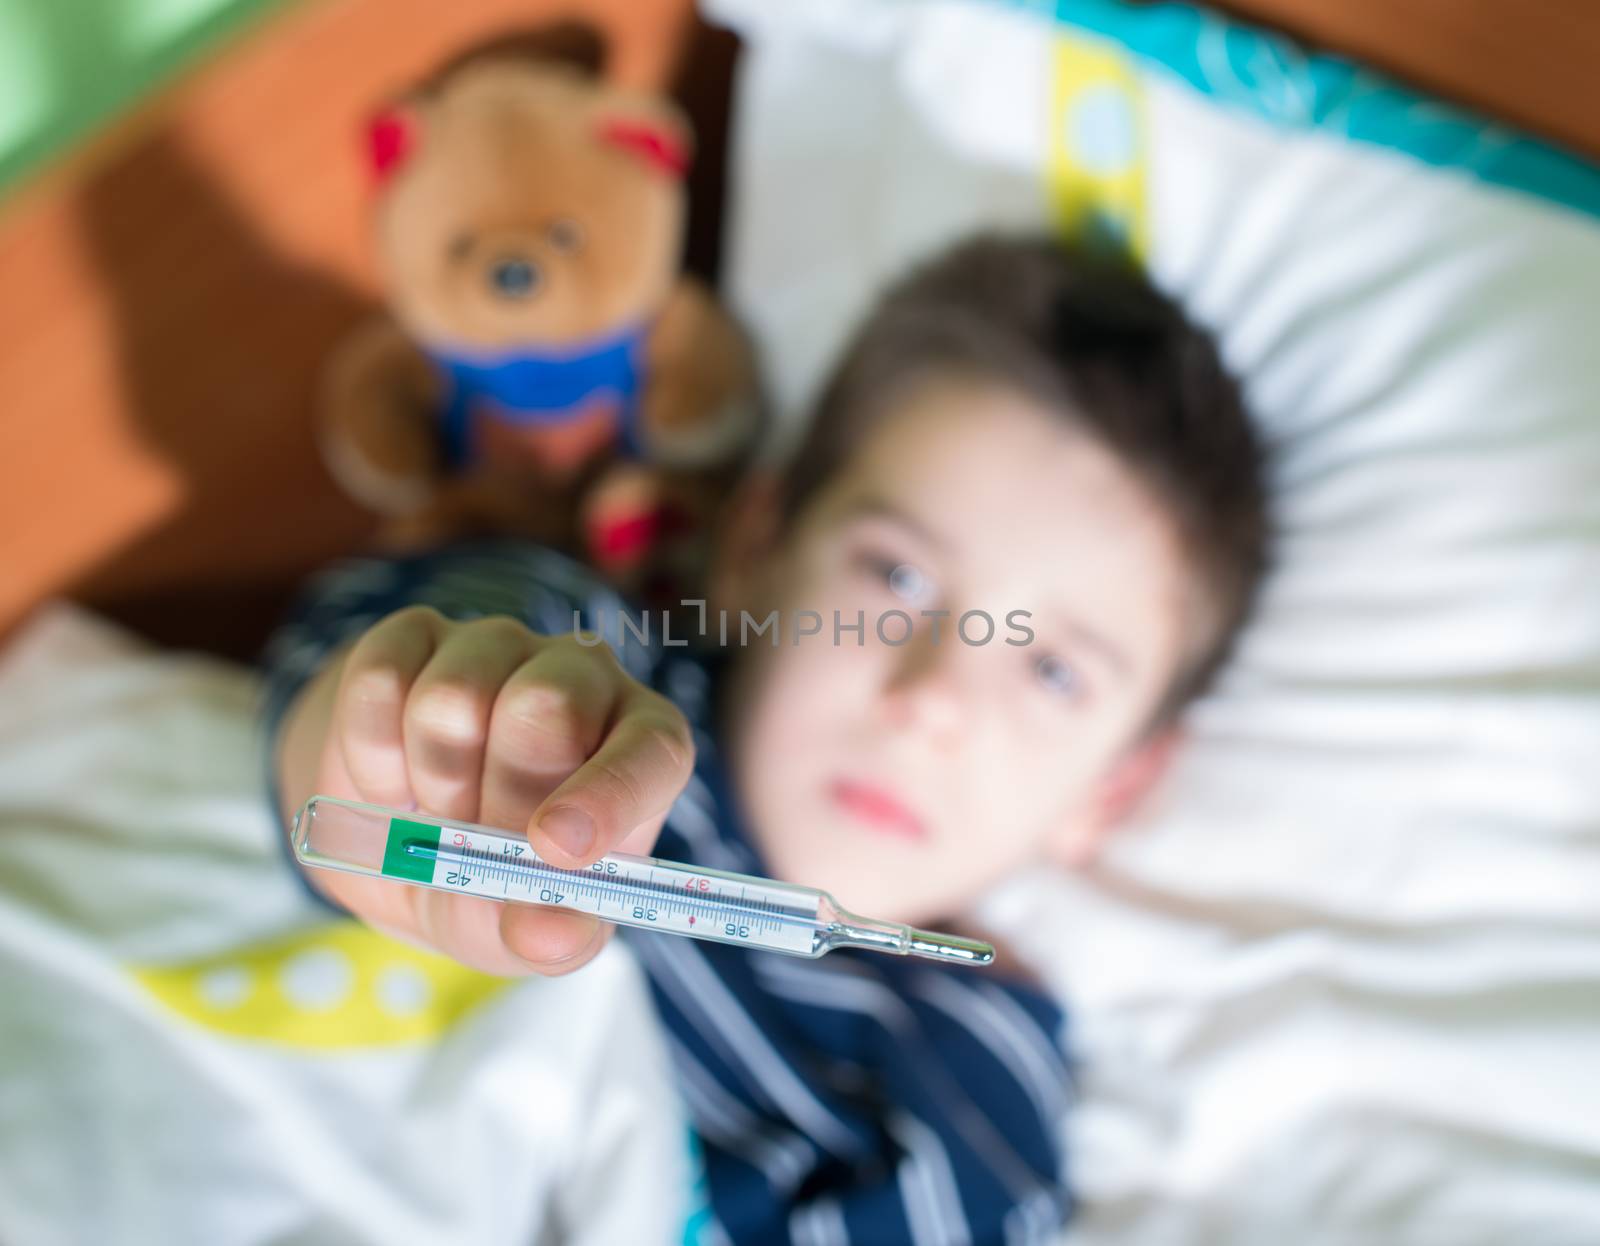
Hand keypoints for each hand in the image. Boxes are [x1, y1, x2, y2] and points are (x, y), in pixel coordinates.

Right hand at [282, 606, 694, 975]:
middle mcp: (583, 679)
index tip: (555, 850)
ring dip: (432, 780)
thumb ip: (551, 936)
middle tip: (474, 840)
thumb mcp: (529, 926)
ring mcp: (501, 646)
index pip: (652, 751)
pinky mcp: (417, 634)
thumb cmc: (497, 880)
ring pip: (456, 694)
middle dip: (500, 794)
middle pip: (547, 706)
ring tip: (438, 811)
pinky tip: (391, 780)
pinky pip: (383, 679)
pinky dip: (372, 752)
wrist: (402, 840)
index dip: (606, 795)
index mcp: (642, 746)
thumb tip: (544, 935)